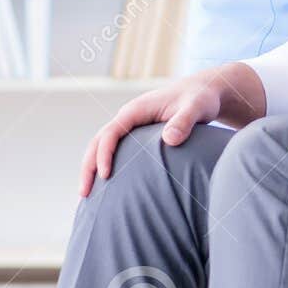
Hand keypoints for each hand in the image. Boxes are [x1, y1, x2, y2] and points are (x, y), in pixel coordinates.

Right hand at [79, 74, 223, 195]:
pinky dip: (105, 166)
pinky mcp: (137, 135)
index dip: (105, 154)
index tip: (105, 176)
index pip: (111, 132)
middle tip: (84, 193)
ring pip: (102, 146)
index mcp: (136, 110)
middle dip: (89, 166)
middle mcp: (128, 117)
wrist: (203, 91)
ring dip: (92, 168)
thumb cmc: (200, 99)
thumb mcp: (196, 108)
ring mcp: (131, 126)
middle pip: (98, 141)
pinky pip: (115, 150)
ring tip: (88, 196)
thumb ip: (184, 122)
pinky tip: (107, 188)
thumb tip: (169, 141)